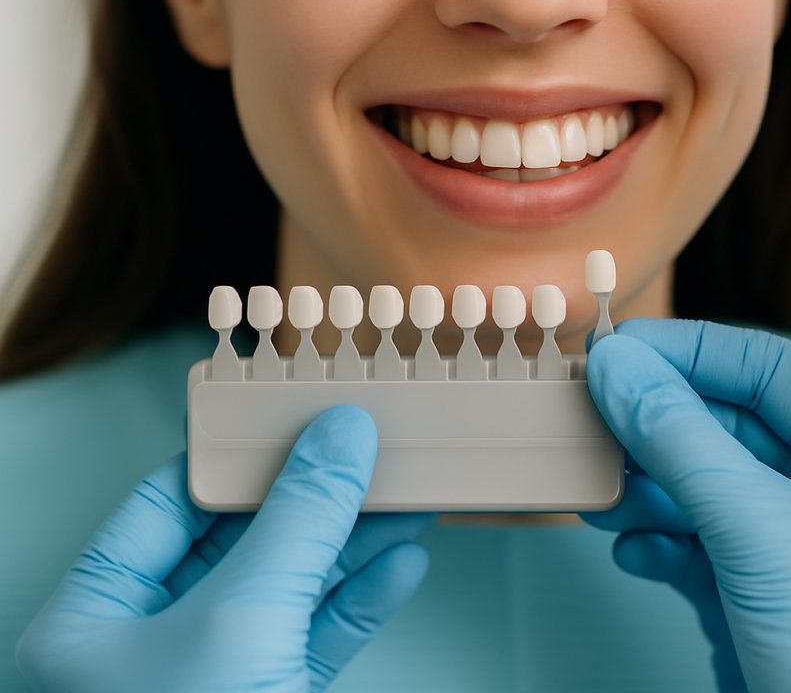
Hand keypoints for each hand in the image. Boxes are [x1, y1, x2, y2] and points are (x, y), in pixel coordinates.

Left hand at [17, 405, 431, 692]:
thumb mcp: (239, 622)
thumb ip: (295, 523)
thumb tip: (339, 438)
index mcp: (93, 622)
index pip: (164, 504)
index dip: (234, 456)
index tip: (296, 415)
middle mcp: (148, 650)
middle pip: (239, 543)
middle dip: (311, 496)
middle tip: (368, 448)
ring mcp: (215, 684)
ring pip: (290, 590)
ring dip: (352, 543)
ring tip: (406, 493)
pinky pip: (319, 642)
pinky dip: (363, 603)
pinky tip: (402, 564)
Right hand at [584, 320, 790, 692]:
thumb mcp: (760, 532)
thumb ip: (682, 441)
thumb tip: (615, 367)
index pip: (771, 372)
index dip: (690, 354)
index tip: (615, 351)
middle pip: (727, 426)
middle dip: (656, 428)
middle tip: (586, 416)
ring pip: (702, 485)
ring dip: (645, 488)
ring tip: (599, 494)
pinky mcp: (756, 591)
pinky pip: (694, 542)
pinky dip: (656, 542)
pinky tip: (631, 551)